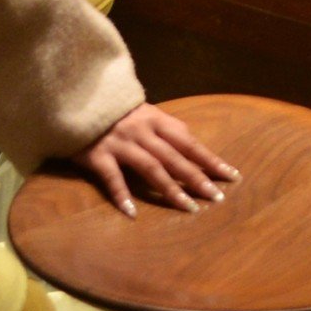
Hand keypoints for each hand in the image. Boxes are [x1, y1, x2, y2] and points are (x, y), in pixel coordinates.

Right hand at [65, 101, 235, 216]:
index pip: (190, 143)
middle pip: (175, 158)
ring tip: (189, 208)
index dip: (210, 160)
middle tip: (216, 198)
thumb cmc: (117, 111)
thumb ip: (166, 130)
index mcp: (157, 120)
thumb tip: (193, 147)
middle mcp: (143, 132)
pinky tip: (132, 213)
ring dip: (171, 189)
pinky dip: (122, 195)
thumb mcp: (146, 114)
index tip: (231, 176)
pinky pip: (112, 178)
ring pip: (151, 168)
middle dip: (197, 178)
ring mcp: (121, 143)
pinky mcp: (98, 155)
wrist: (79, 98)